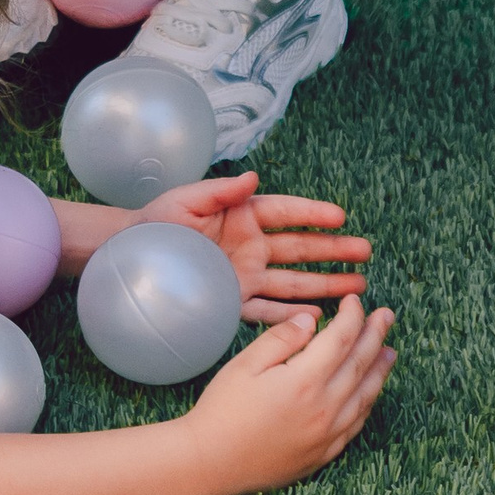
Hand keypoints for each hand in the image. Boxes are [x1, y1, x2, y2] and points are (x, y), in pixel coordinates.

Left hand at [142, 170, 370, 323]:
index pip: (286, 213)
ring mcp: (246, 276)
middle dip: (333, 250)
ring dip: (325, 284)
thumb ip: (219, 191)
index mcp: (242, 217)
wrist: (128, 259)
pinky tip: (320, 318)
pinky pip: (269, 310)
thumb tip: (252, 176)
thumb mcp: (183, 202)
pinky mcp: (234, 302)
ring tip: (358, 287)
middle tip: (366, 252)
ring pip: (294, 281)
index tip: (341, 217)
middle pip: (300, 248)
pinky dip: (293, 315)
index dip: (313, 214)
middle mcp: (251, 247)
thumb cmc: (154, 225)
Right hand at [187, 293, 395, 491]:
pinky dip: (368, 401)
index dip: (353, 316)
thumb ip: (280, 340)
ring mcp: (329, 433)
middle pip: (361, 363)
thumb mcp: (244, 366)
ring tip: (390, 351)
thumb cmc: (222, 411)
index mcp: (304, 380)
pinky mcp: (325, 452)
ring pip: (367, 394)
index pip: (341, 338)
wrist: (212, 463)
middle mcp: (325, 406)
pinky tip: (370, 392)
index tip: (354, 301)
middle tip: (386, 316)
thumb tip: (310, 321)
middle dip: (375, 335)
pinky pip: (357, 423)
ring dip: (381, 369)